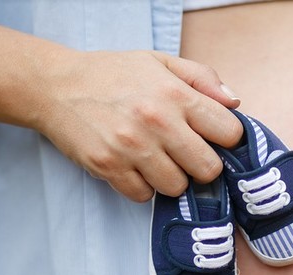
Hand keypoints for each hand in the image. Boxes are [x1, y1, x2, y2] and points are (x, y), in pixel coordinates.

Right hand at [0, 21, 242, 201]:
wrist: (56, 85)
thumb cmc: (114, 74)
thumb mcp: (161, 62)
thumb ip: (203, 79)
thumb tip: (235, 103)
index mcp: (176, 95)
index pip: (229, 133)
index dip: (226, 138)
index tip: (213, 137)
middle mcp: (157, 122)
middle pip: (208, 169)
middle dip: (202, 165)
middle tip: (187, 155)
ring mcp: (132, 148)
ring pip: (176, 187)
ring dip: (171, 178)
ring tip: (157, 159)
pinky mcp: (109, 167)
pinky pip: (143, 195)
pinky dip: (142, 186)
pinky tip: (133, 167)